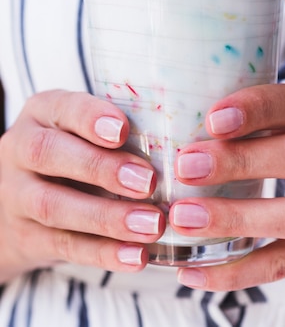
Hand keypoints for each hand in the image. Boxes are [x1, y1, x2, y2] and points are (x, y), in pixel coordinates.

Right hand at [0, 90, 163, 280]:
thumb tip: (187, 141)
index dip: (90, 118)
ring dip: (108, 218)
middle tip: (147, 181)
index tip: (123, 130)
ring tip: (153, 224)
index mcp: (43, 112)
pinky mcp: (24, 237)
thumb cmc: (74, 151)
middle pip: (50, 154)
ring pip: (55, 206)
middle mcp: (21, 148)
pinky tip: (137, 256)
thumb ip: (120, 128)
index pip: (62, 107)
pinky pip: (63, 246)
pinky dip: (103, 253)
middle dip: (101, 168)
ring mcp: (16, 195)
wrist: (19, 201)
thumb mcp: (84, 128)